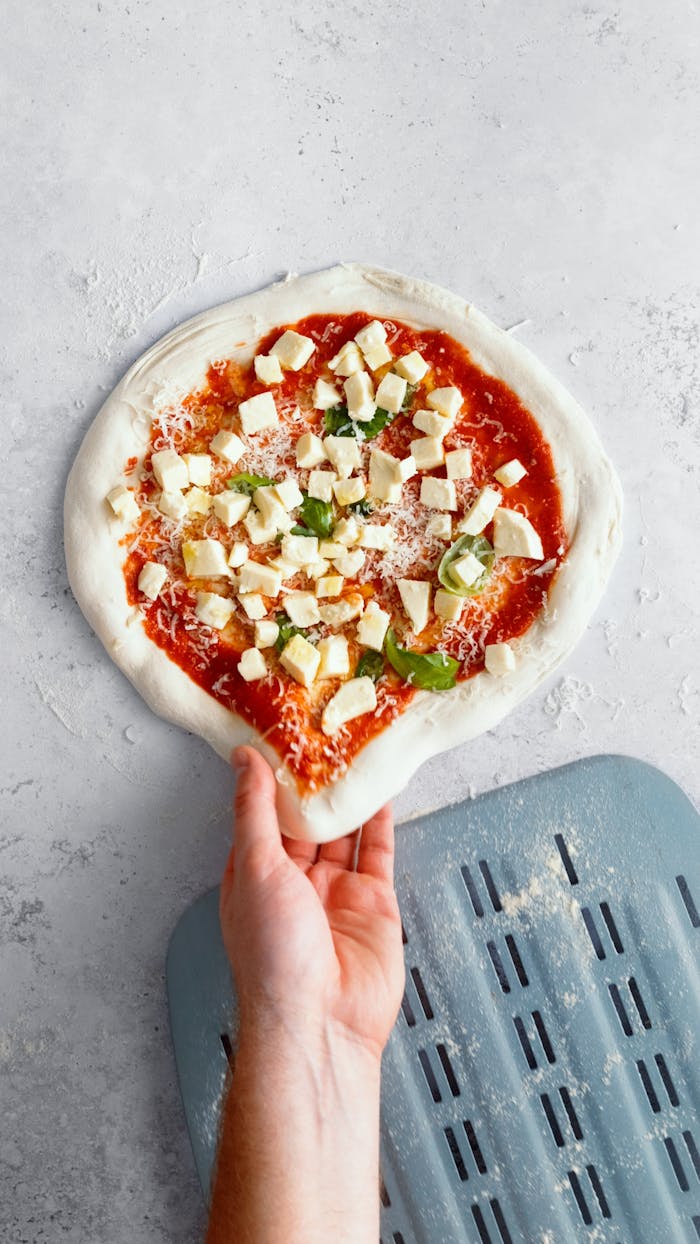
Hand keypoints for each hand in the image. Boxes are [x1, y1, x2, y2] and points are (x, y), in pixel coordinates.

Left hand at [220, 746, 404, 1058]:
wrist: (323, 1020)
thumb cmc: (274, 957)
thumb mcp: (254, 868)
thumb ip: (255, 811)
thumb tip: (243, 761)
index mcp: (253, 878)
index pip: (260, 818)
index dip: (268, 781)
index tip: (277, 740)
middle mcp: (293, 885)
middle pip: (304, 823)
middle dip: (311, 786)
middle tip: (321, 738)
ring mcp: (334, 894)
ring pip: (341, 833)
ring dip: (346, 798)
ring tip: (353, 755)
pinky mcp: (373, 904)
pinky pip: (376, 853)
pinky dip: (379, 821)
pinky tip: (379, 792)